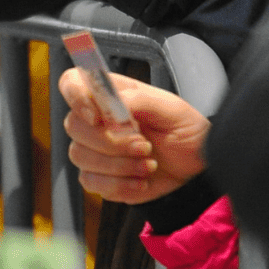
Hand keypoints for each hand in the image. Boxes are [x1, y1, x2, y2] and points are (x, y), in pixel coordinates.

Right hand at [59, 68, 209, 203]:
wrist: (197, 163)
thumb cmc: (185, 129)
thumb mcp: (170, 108)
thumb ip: (138, 100)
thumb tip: (112, 105)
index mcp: (111, 95)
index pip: (72, 83)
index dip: (75, 97)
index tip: (97, 117)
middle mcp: (98, 120)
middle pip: (74, 126)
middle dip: (110, 141)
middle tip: (143, 145)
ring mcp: (96, 150)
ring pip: (80, 156)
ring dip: (118, 165)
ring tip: (148, 163)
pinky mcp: (101, 177)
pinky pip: (91, 182)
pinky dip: (119, 184)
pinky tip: (141, 180)